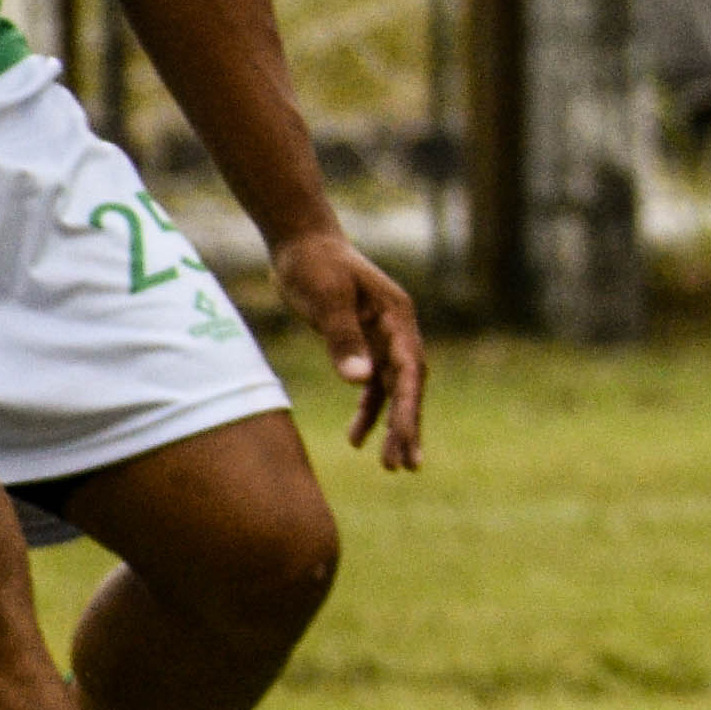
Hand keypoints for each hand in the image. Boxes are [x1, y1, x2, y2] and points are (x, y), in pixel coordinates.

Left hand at [273, 223, 426, 470]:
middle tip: (405, 466)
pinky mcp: (364, 344)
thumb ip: (343, 339)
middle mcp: (397, 330)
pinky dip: (368, 411)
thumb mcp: (325, 300)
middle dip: (408, 426)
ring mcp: (383, 338)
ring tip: (390, 465)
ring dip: (392, 425)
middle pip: (409, 385)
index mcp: (397, 316)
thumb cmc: (313, 265)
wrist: (300, 242)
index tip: (404, 439)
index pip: (410, 369)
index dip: (409, 407)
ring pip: (393, 389)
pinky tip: (355, 438)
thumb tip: (361, 380)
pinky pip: (373, 385)